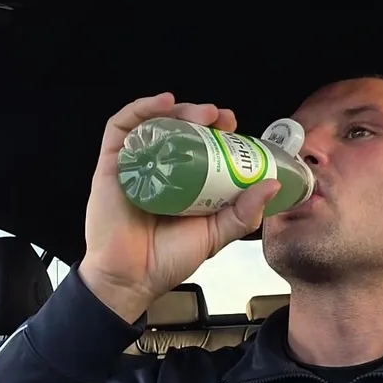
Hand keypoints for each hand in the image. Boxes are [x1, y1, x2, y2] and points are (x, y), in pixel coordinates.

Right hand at [78, 92, 281, 321]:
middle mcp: (159, 169)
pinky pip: (120, 128)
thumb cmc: (169, 260)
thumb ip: (243, 213)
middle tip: (220, 118)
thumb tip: (272, 184)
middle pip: (179, 128)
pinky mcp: (110, 164)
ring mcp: (134, 164)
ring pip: (154, 123)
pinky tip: (164, 103)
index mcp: (185, 182)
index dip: (219, 131)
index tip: (234, 126)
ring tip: (201, 113)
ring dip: (178, 110)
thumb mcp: (215, 235)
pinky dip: (141, 108)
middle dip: (202, 116)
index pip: (201, 145)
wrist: (132, 279)